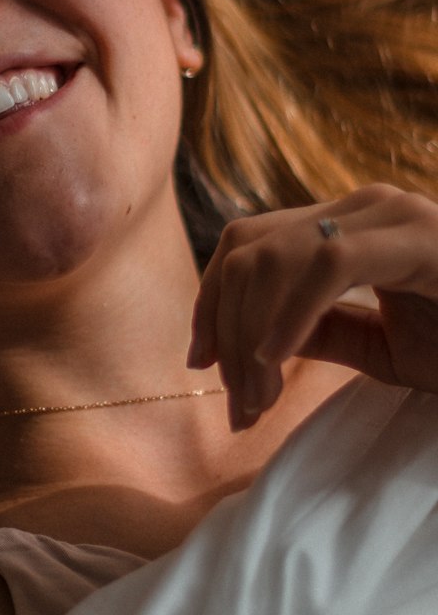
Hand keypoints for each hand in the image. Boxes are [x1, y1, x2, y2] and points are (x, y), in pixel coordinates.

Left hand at [187, 183, 437, 429]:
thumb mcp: (380, 345)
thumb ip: (321, 332)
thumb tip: (252, 342)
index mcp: (350, 222)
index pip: (247, 242)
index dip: (210, 301)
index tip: (199, 363)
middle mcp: (366, 206)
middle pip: (248, 252)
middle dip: (226, 330)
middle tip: (237, 407)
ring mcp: (393, 215)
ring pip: (276, 257)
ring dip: (251, 334)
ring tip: (258, 400)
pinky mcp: (419, 239)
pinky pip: (330, 265)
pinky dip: (292, 314)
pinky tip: (275, 358)